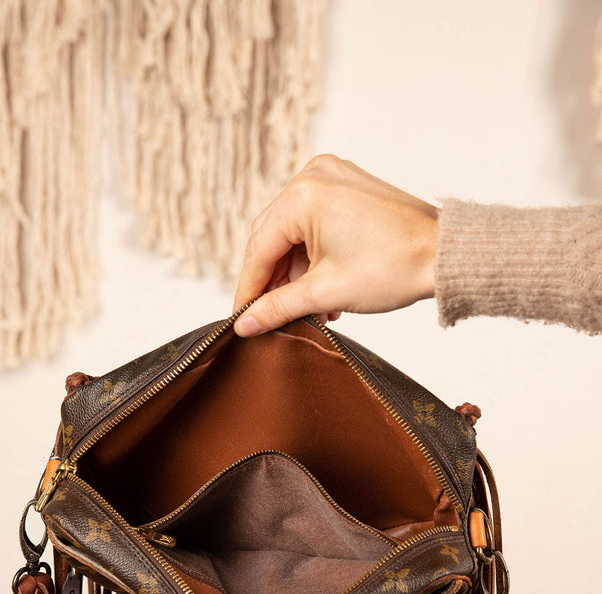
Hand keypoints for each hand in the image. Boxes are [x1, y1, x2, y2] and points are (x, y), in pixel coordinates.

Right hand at [233, 154, 437, 335]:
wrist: (445, 254)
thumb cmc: (396, 265)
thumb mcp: (326, 293)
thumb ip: (278, 307)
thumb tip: (245, 324)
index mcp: (302, 195)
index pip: (259, 249)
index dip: (249, 289)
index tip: (240, 318)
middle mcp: (313, 177)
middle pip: (273, 238)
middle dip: (273, 282)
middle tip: (270, 318)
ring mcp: (332, 178)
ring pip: (294, 234)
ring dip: (295, 274)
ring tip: (307, 311)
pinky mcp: (348, 188)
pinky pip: (314, 224)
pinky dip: (313, 258)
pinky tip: (321, 292)